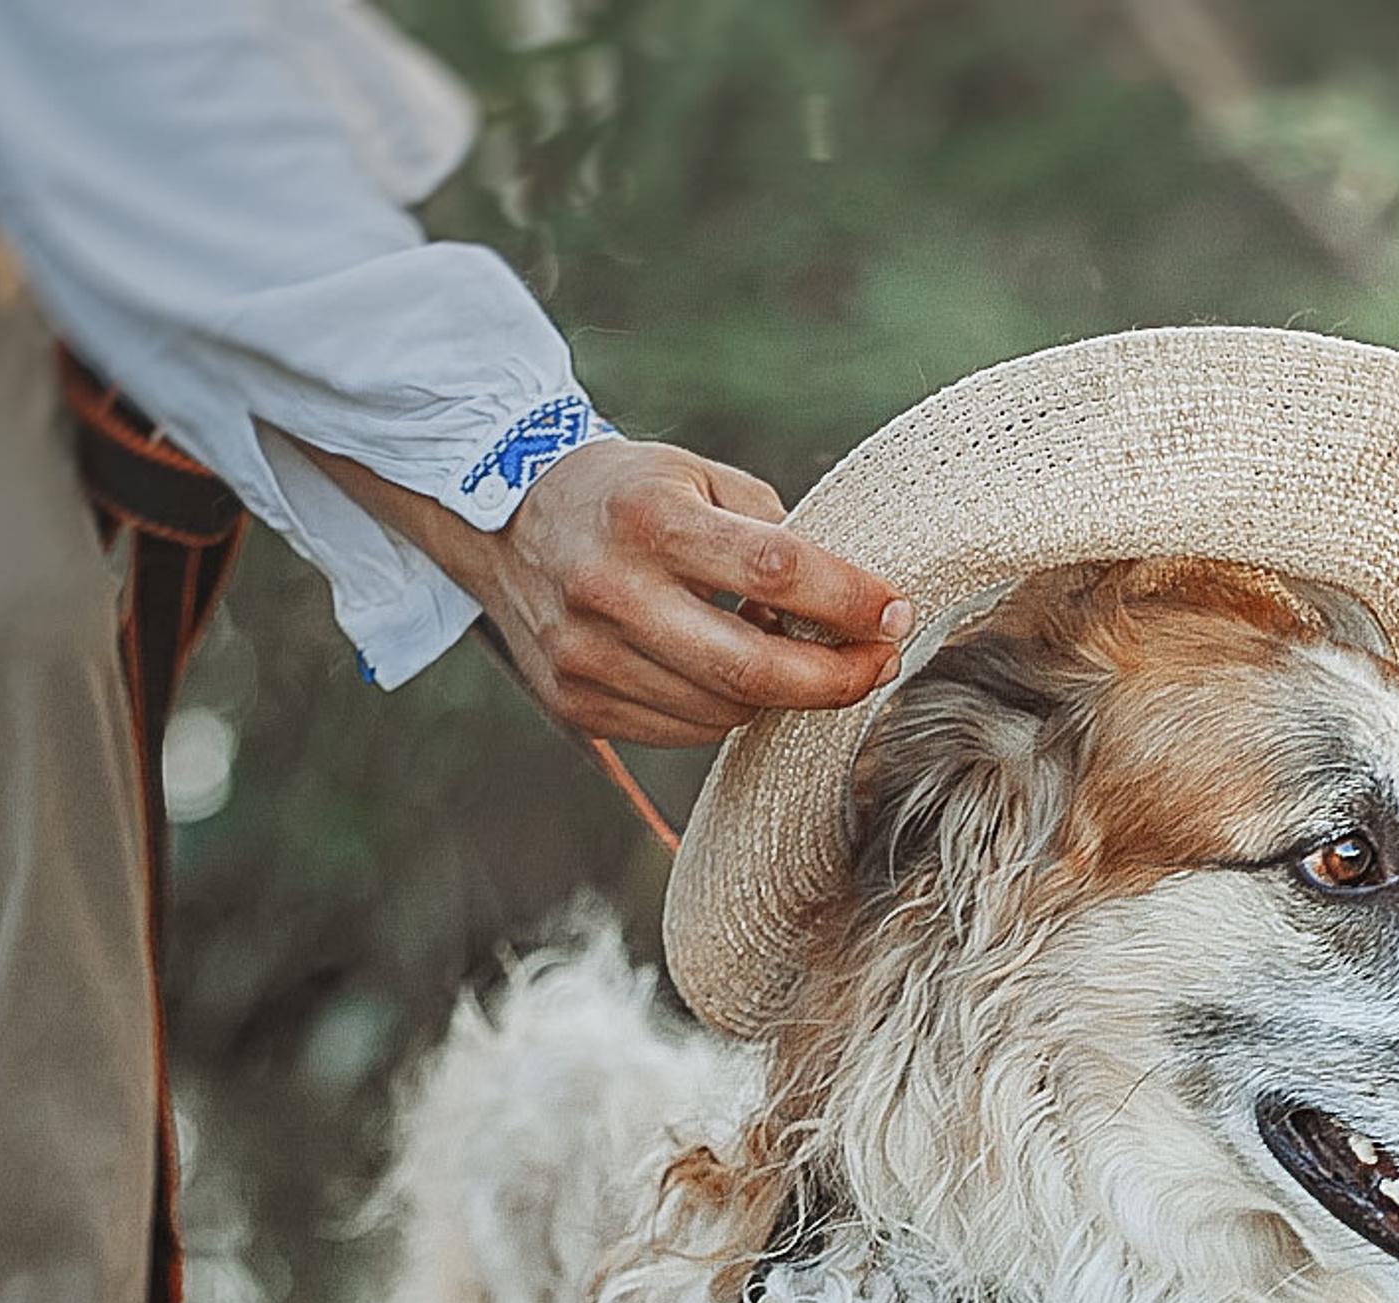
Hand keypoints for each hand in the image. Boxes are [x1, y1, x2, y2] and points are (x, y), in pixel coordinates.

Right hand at [303, 436, 913, 745]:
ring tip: (794, 657)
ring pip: (724, 710)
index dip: (848, 602)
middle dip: (836, 680)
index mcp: (647, 519)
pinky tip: (730, 673)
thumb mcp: (695, 476)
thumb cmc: (624, 494)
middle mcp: (610, 591)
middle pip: (752, 670)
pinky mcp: (577, 703)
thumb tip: (851, 607)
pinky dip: (725, 709)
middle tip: (879, 664)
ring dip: (779, 694)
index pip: (774, 572)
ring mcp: (588, 657)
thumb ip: (772, 532)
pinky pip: (685, 729)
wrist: (503, 516)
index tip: (895, 614)